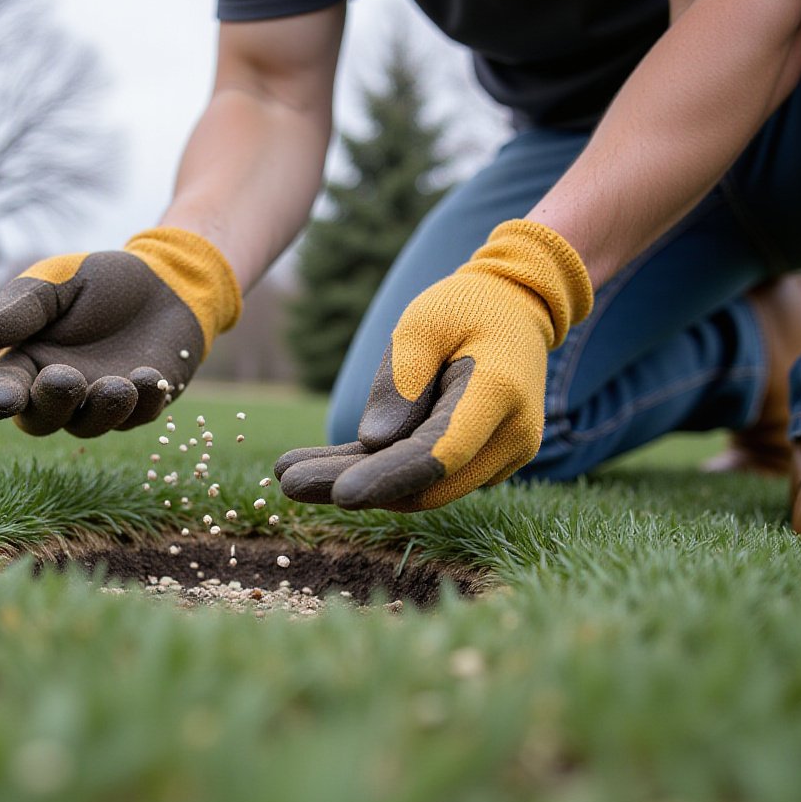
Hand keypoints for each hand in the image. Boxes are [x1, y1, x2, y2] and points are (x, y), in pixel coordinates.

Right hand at [0, 228, 238, 436]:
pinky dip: (144, 403)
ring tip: (119, 383)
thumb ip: (18, 310)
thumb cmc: (101, 282)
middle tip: (67, 379)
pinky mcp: (141, 406)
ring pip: (89, 426)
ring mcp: (99, 403)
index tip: (3, 402)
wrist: (164, 282)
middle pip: (41, 420)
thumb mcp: (55, 284)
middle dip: (52, 405)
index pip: (3, 389)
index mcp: (28, 360)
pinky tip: (150, 377)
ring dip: (102, 409)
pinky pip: (138, 418)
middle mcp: (60, 390)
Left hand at [274, 221, 592, 510]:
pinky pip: (425, 474)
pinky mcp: (482, 462)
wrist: (514, 310)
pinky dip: (378, 472)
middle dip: (358, 486)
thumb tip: (373, 444)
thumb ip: (399, 381)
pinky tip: (323, 468)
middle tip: (286, 482)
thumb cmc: (464, 307)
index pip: (440, 452)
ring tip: (291, 476)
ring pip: (422, 486)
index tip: (339, 494)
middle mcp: (510, 436)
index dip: (390, 477)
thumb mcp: (422, 323)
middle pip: (427, 482)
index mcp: (498, 393)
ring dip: (359, 483)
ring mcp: (502, 455)